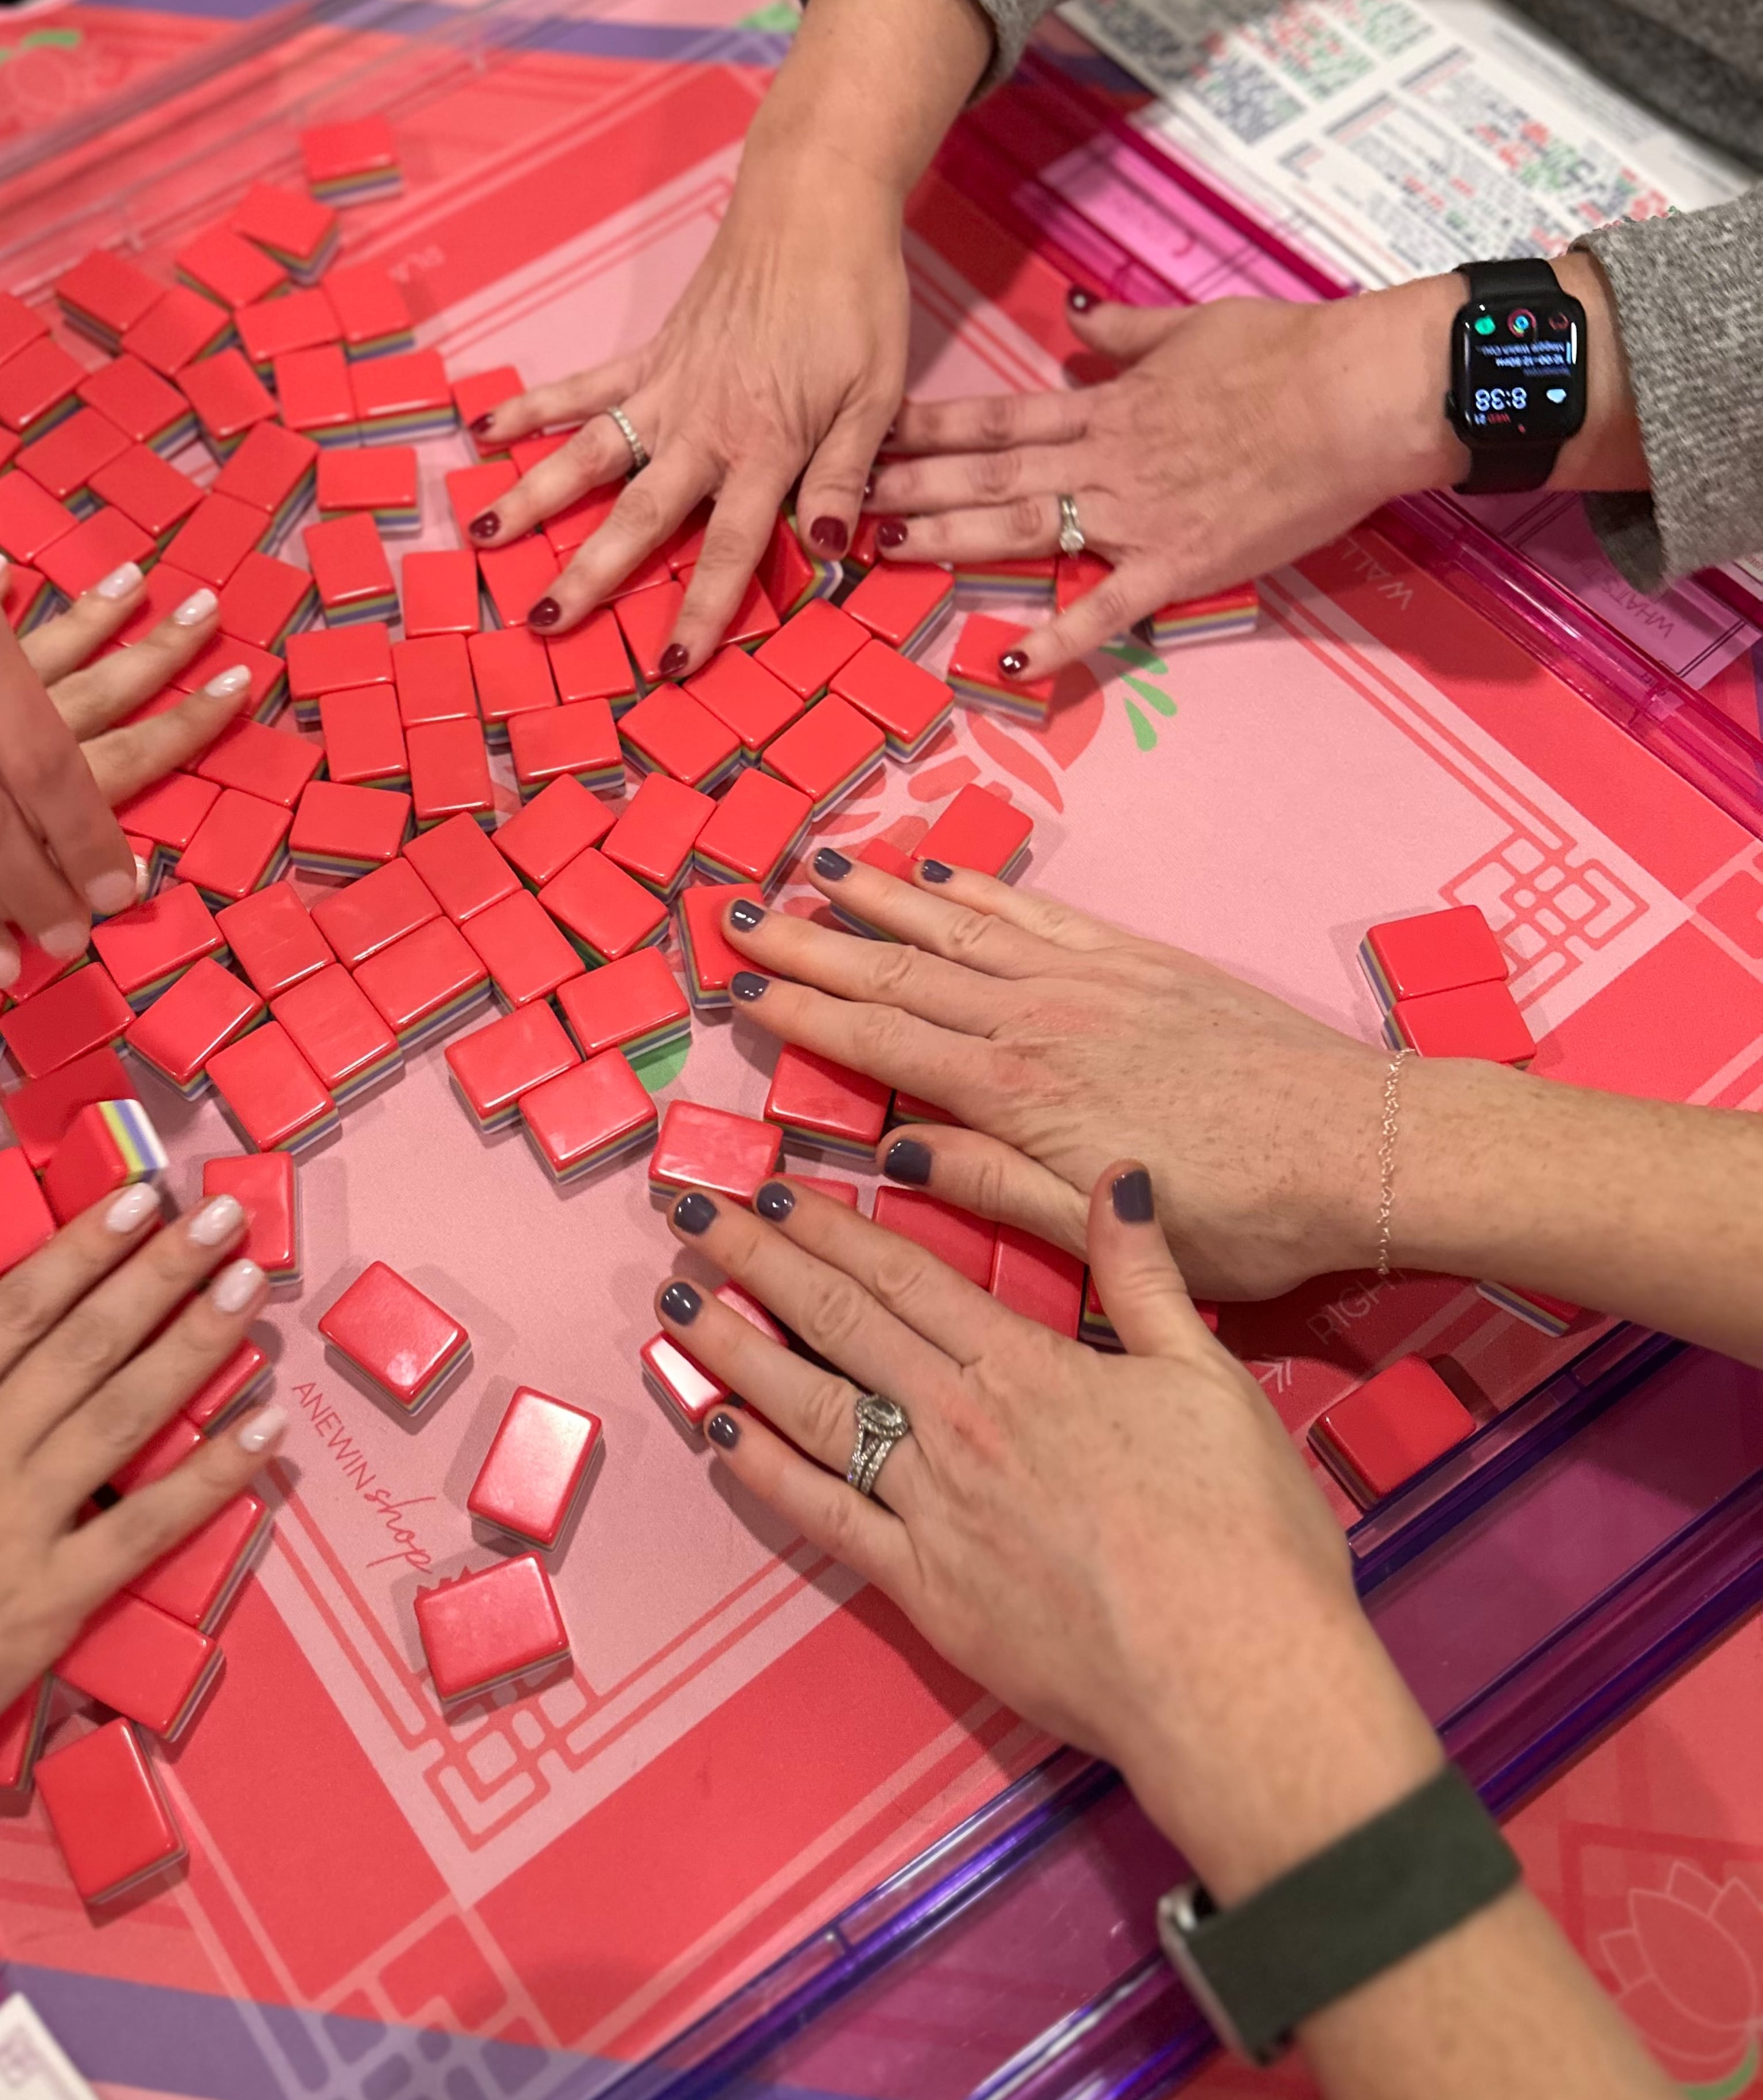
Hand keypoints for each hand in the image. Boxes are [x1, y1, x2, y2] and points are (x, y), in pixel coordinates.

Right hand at [0, 1181, 279, 1968]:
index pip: (13, 1311)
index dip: (83, 1249)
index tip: (142, 1196)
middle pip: (86, 1348)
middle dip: (162, 1274)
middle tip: (229, 1216)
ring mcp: (20, 1531)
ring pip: (127, 1419)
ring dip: (198, 1348)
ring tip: (254, 1287)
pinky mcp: (48, 1610)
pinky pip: (145, 1531)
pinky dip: (212, 1480)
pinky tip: (265, 1432)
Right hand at [469, 0, 990, 674]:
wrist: (817, 208)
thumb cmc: (858, 303)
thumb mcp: (878, 396)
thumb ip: (844, 474)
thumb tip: (827, 550)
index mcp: (767, 446)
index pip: (730, 546)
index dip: (701, 609)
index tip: (671, 664)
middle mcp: (705, 425)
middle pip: (640, 515)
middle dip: (590, 574)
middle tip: (543, 623)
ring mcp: (668, 386)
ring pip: (591, 454)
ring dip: (536, 497)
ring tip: (485, 538)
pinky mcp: (649, 352)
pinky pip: (582, 386)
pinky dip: (533, 405)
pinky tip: (484, 430)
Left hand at [655, 1165, 1438, 1899]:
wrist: (1233, 1680)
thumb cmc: (1243, 1534)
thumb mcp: (1210, 1377)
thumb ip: (1146, 1274)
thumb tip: (1120, 1174)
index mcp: (1027, 1369)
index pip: (903, 1275)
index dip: (828, 1224)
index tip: (768, 1186)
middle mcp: (961, 1427)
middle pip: (838, 1323)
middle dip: (755, 1259)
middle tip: (687, 1211)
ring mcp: (933, 1511)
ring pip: (810, 1408)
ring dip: (735, 1350)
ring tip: (676, 1304)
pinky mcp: (924, 1593)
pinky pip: (824, 1518)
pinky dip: (762, 1471)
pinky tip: (715, 1432)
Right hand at [724, 852, 1406, 1297]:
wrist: (1361, 1147)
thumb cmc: (1240, 1215)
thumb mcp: (1103, 1231)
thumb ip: (990, 1185)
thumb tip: (887, 1150)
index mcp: (1022, 1092)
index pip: (885, 1040)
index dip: (806, 1011)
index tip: (740, 988)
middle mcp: (1042, 1019)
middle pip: (903, 971)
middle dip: (815, 941)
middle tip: (739, 911)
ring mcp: (1091, 981)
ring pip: (960, 929)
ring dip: (883, 897)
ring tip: (817, 868)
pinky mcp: (1141, 963)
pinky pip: (1040, 913)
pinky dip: (981, 890)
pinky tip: (941, 876)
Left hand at [867, 279, 1467, 671]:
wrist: (1362, 393)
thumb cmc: (1290, 352)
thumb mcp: (1194, 324)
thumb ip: (1124, 331)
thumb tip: (1074, 319)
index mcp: (1107, 406)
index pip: (996, 417)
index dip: (924, 429)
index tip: (866, 433)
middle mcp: (1105, 459)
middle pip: (987, 472)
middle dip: (907, 487)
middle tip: (837, 500)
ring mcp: (1138, 513)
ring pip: (1023, 527)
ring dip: (948, 541)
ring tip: (881, 555)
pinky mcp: (1181, 562)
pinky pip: (1109, 607)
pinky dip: (1060, 637)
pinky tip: (1007, 659)